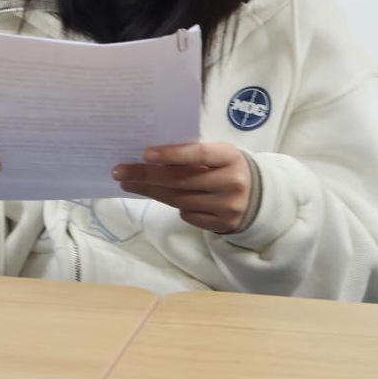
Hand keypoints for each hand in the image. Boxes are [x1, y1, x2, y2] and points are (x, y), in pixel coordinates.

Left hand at [113, 143, 251, 233]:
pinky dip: (175, 206)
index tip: (144, 154)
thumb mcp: (217, 154)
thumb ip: (193, 154)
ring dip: (151, 192)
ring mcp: (228, 206)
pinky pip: (187, 216)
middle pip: (181, 181)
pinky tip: (167, 197)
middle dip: (146, 176)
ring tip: (129, 184)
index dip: (171, 155)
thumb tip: (149, 155)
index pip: (197, 154)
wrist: (257, 197)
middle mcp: (231, 182)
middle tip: (120, 172)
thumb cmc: (226, 168)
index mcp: (230, 157)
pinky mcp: (222, 224)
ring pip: (179, 200)